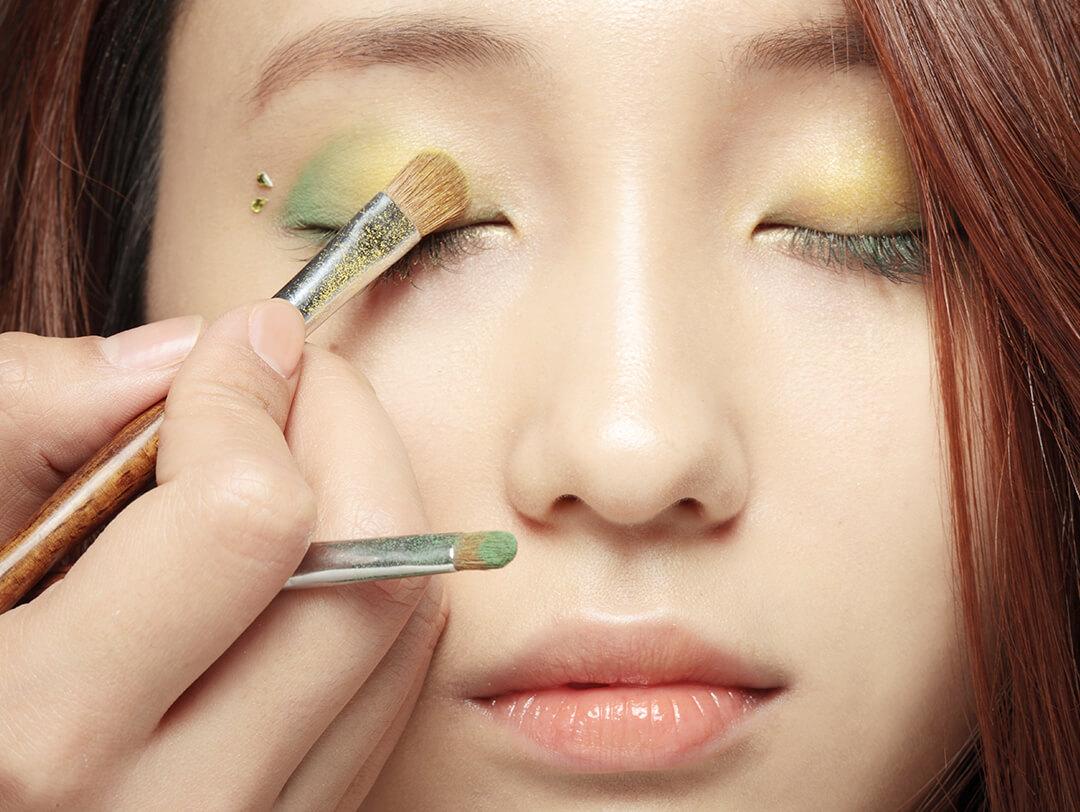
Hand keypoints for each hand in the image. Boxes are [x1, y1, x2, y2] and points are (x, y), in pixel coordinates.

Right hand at [0, 301, 446, 808]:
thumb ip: (24, 419)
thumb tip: (180, 351)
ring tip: (294, 458)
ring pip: (401, 627)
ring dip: (372, 505)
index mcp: (38, 731)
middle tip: (295, 382)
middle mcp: (174, 805)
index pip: (246, 518)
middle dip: (350, 433)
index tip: (241, 343)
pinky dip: (372, 589)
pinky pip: (391, 690)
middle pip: (370, 570)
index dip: (250, 396)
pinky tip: (297, 555)